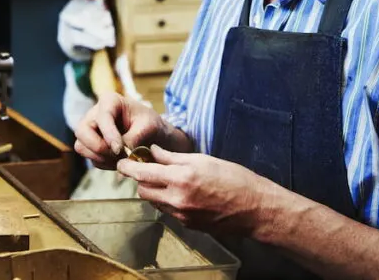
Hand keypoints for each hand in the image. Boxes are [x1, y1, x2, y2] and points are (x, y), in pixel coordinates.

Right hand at [73, 92, 174, 169]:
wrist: (152, 135)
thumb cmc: (150, 124)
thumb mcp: (149, 126)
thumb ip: (135, 137)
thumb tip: (122, 153)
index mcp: (109, 101)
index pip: (102, 117)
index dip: (109, 134)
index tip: (119, 149)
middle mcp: (94, 114)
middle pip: (82, 132)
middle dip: (98, 147)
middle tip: (117, 154)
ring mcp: (90, 131)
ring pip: (82, 147)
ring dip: (102, 158)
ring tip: (122, 158)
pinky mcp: (91, 146)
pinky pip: (91, 159)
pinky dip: (105, 164)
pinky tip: (120, 160)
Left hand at [117, 146, 275, 236]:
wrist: (255, 208)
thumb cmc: (234, 178)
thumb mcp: (202, 159)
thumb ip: (173, 157)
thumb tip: (153, 152)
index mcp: (181, 178)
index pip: (143, 173)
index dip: (128, 167)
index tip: (123, 162)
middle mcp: (178, 199)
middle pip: (143, 190)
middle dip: (141, 179)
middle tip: (148, 168)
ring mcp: (182, 215)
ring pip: (154, 202)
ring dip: (154, 191)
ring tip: (167, 180)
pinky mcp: (188, 225)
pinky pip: (168, 212)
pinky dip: (168, 201)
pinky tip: (181, 193)